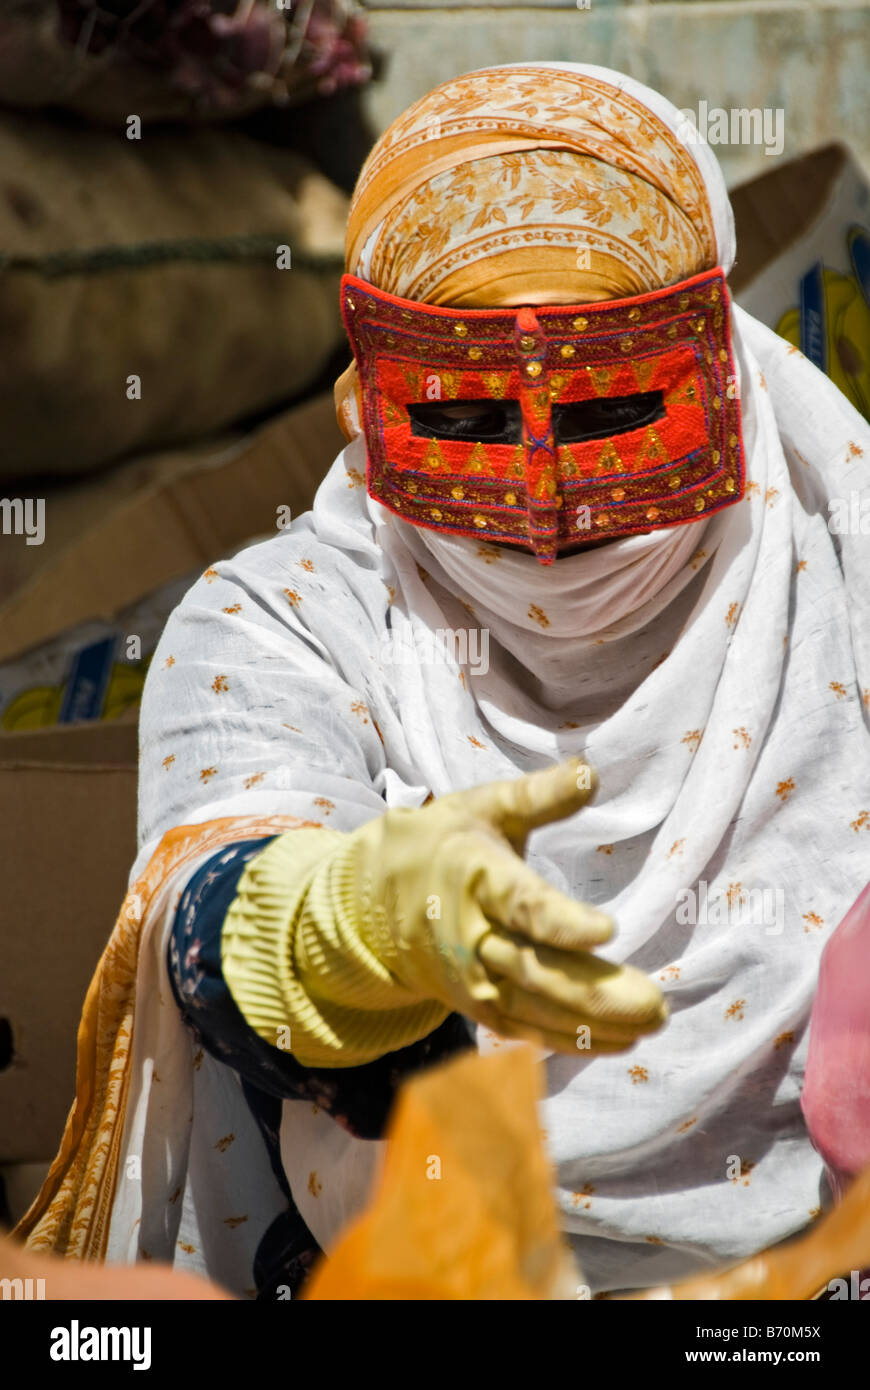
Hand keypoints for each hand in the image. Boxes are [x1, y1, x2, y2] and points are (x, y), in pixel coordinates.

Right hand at [349, 759, 666, 1053]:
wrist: (369, 901)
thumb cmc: (441, 842)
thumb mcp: (484, 806)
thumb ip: (540, 794)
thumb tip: (593, 770)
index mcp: (475, 877)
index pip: (521, 904)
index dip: (562, 922)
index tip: (609, 929)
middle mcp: (470, 936)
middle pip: (534, 970)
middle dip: (594, 991)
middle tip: (655, 1002)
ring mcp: (470, 978)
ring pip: (533, 1007)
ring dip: (593, 1022)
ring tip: (650, 1025)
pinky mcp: (474, 1005)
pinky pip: (524, 1028)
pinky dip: (569, 1040)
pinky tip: (620, 1042)